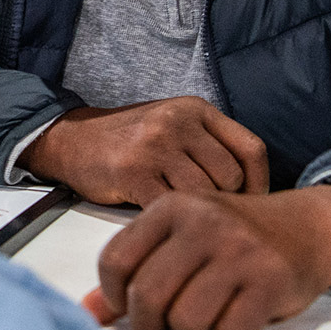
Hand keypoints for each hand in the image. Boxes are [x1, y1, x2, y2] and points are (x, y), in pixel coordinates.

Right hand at [19, 97, 268, 206]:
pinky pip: (171, 206)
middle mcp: (178, 121)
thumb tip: (256, 191)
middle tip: (211, 218)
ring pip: (203, 194)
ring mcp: (154, 145)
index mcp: (196, 109)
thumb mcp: (175, 126)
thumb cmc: (131, 141)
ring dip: (196, 214)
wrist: (72, 140)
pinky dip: (171, 219)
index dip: (259, 184)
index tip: (250, 205)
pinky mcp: (133, 171)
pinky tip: (162, 219)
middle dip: (225, 204)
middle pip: (230, 176)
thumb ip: (211, 146)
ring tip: (186, 220)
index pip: (250, 149)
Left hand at [83, 185, 330, 329]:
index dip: (113, 297)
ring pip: (186, 320)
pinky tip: (236, 313)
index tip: (128, 307)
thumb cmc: (231, 238)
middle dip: (149, 324)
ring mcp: (238, 250)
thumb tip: (88, 316)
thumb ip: (133, 271)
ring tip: (203, 314)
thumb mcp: (178, 238)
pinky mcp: (270, 280)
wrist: (305, 228)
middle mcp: (202, 222)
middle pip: (148, 296)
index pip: (115, 262)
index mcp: (170, 206)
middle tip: (163, 325)